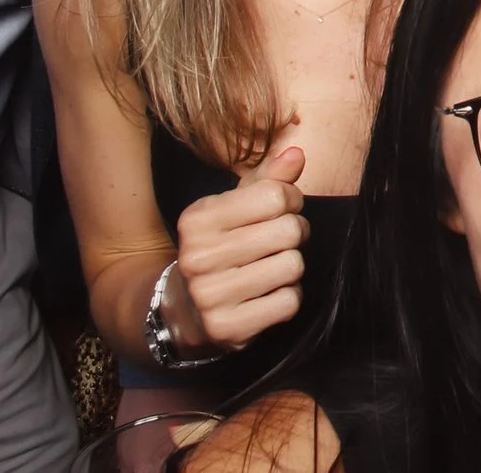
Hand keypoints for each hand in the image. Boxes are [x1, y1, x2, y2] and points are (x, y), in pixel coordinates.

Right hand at [168, 144, 308, 354]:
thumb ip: (267, 179)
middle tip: (278, 242)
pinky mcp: (227, 328)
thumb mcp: (233, 208)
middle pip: (289, 230)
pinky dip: (287, 298)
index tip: (282, 210)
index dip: (291, 200)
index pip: (275, 195)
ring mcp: (210, 296)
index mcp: (198, 219)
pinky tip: (265, 295)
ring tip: (269, 268)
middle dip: (294, 234)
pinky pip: (289, 302)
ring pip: (293, 266)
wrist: (184, 309)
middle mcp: (198, 257)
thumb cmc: (220, 247)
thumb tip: (297, 153)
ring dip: (291, 268)